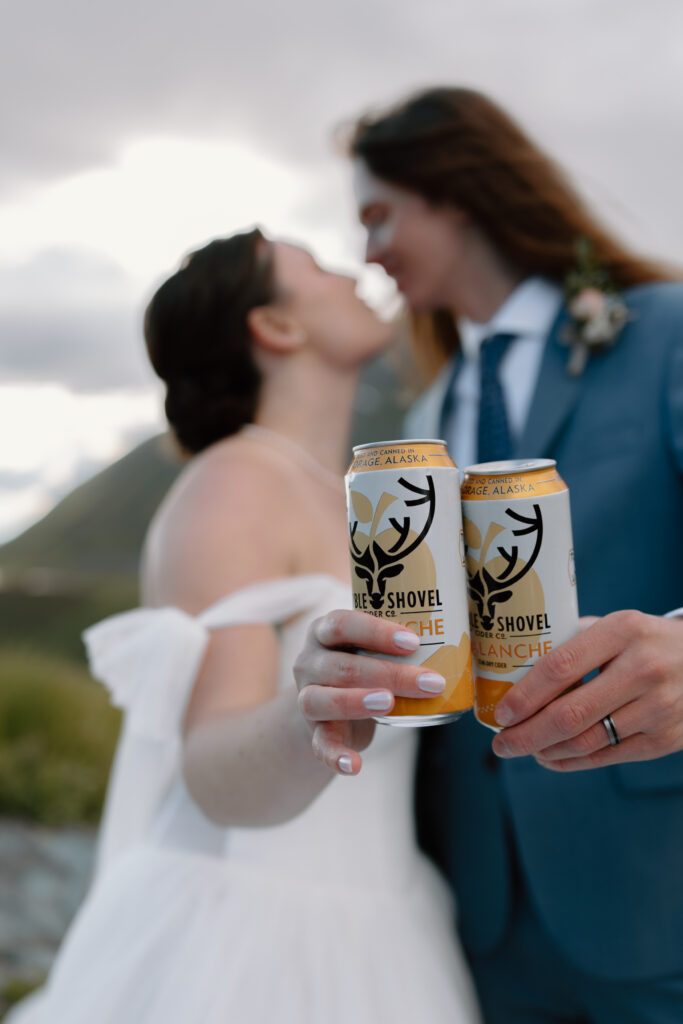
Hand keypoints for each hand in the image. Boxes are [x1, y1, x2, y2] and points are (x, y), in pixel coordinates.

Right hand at [293, 610, 446, 775]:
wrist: (329, 706)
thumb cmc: (362, 665)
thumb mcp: (371, 648)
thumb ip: (397, 644)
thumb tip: (460, 641)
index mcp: (324, 632)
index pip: (342, 624)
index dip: (376, 632)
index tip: (414, 642)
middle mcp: (309, 662)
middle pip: (342, 665)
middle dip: (388, 673)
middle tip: (430, 682)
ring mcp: (306, 697)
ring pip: (321, 700)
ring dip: (357, 701)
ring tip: (389, 704)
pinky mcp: (313, 732)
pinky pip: (319, 745)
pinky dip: (335, 756)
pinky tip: (354, 766)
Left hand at [491, 610, 682, 769]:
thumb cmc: (646, 642)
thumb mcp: (616, 626)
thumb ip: (572, 642)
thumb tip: (515, 667)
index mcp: (623, 631)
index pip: (560, 667)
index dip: (524, 695)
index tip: (501, 711)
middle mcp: (643, 669)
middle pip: (570, 714)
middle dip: (526, 734)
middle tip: (501, 744)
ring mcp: (658, 708)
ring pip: (587, 741)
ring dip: (546, 751)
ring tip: (522, 749)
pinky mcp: (666, 739)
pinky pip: (607, 757)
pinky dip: (571, 762)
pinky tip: (550, 758)